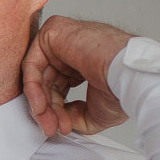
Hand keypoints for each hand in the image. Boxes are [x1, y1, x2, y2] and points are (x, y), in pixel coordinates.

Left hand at [21, 16, 134, 136]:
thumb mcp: (94, 113)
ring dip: (40, 103)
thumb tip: (61, 120)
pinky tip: (40, 107)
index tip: (61, 128)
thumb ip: (74, 116)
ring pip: (38, 75)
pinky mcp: (54, 32)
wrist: (127, 78)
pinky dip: (33, 88)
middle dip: (47, 109)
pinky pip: (32, 63)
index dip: (56, 110)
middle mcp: (72, 49)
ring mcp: (63, 38)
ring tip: (48, 122)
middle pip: (47, 82)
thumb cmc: (122, 89)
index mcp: (84, 62)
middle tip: (51, 128)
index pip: (59, 86)